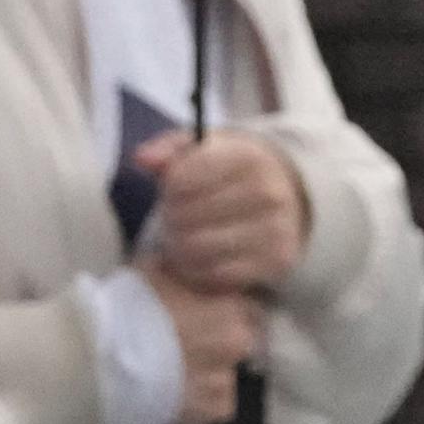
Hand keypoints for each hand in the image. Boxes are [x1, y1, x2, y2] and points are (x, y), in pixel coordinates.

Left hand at [139, 130, 310, 293]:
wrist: (280, 195)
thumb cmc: (226, 171)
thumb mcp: (199, 151)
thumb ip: (167, 151)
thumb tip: (143, 159)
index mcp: (249, 158)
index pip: (182, 179)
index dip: (168, 188)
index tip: (172, 189)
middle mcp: (270, 193)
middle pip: (186, 216)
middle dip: (170, 217)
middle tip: (173, 217)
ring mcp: (277, 230)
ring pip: (197, 248)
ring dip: (178, 245)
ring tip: (180, 236)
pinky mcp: (276, 261)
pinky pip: (215, 273)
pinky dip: (196, 268)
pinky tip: (196, 255)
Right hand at [141, 261, 263, 423]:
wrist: (100, 358)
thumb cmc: (125, 309)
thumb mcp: (153, 271)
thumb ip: (182, 269)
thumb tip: (190, 261)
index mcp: (229, 308)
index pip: (246, 305)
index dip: (222, 308)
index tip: (204, 312)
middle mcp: (237, 344)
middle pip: (241, 341)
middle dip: (221, 341)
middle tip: (193, 343)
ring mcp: (226, 380)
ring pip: (230, 373)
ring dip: (212, 372)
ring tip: (182, 371)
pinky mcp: (212, 411)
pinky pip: (219, 404)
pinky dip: (205, 399)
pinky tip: (181, 392)